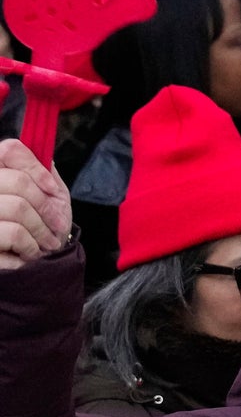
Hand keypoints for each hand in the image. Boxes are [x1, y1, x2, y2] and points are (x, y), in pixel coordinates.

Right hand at [0, 137, 70, 268]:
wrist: (35, 267)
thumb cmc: (44, 227)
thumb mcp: (52, 196)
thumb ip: (44, 171)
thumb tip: (42, 151)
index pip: (8, 149)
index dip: (34, 167)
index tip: (52, 190)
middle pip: (16, 181)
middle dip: (46, 206)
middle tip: (56, 226)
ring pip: (16, 207)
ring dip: (41, 229)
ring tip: (47, 243)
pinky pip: (11, 233)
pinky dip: (30, 246)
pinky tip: (29, 254)